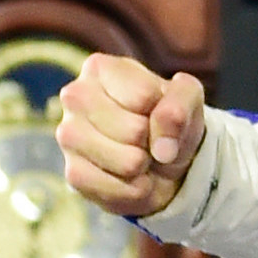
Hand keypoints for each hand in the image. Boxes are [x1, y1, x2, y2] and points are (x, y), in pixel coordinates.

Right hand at [55, 53, 205, 217]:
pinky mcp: (72, 173)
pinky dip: (135, 188)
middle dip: (152, 140)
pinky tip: (129, 175)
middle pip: (134, 130)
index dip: (163, 111)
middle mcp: (75, 96)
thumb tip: (162, 146)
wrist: (163, 160)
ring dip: (145, 165)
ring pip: (127, 162)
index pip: (143, 96)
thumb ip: (180, 106)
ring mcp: (68, 135)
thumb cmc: (170, 118)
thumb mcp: (188, 98)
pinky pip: (116, 189)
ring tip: (139, 154)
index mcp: (100, 68)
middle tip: (147, 137)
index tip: (157, 110)